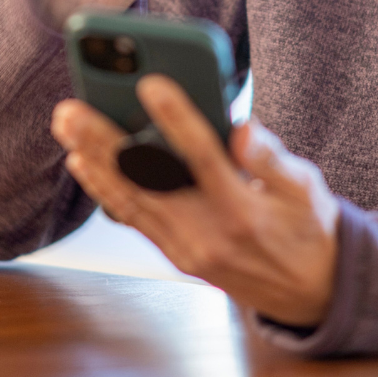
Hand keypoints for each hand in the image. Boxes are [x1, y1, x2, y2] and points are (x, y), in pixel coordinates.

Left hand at [51, 76, 339, 327]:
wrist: (310, 293)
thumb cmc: (308, 227)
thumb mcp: (309, 191)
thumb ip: (275, 160)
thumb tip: (243, 130)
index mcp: (245, 209)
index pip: (203, 157)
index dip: (176, 119)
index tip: (150, 83)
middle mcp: (209, 233)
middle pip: (149, 181)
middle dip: (105, 142)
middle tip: (71, 108)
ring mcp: (187, 249)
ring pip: (131, 200)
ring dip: (94, 161)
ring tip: (67, 125)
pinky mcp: (177, 255)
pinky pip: (134, 219)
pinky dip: (105, 190)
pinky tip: (82, 161)